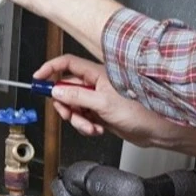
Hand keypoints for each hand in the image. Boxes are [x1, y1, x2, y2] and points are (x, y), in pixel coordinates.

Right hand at [34, 56, 195, 163]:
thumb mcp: (103, 103)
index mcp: (97, 73)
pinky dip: (86, 125)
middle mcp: (97, 84)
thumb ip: (77, 96)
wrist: (157, 130)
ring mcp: (99, 99)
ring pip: (74, 106)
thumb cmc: (142, 111)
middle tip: (70, 114)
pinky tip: (98, 129)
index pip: (67, 65)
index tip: (38, 80)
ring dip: (77, 119)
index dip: (50, 70)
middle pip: (66, 89)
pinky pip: (84, 118)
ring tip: (91, 125)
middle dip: (65, 104)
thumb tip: (57, 90)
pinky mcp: (102, 113)